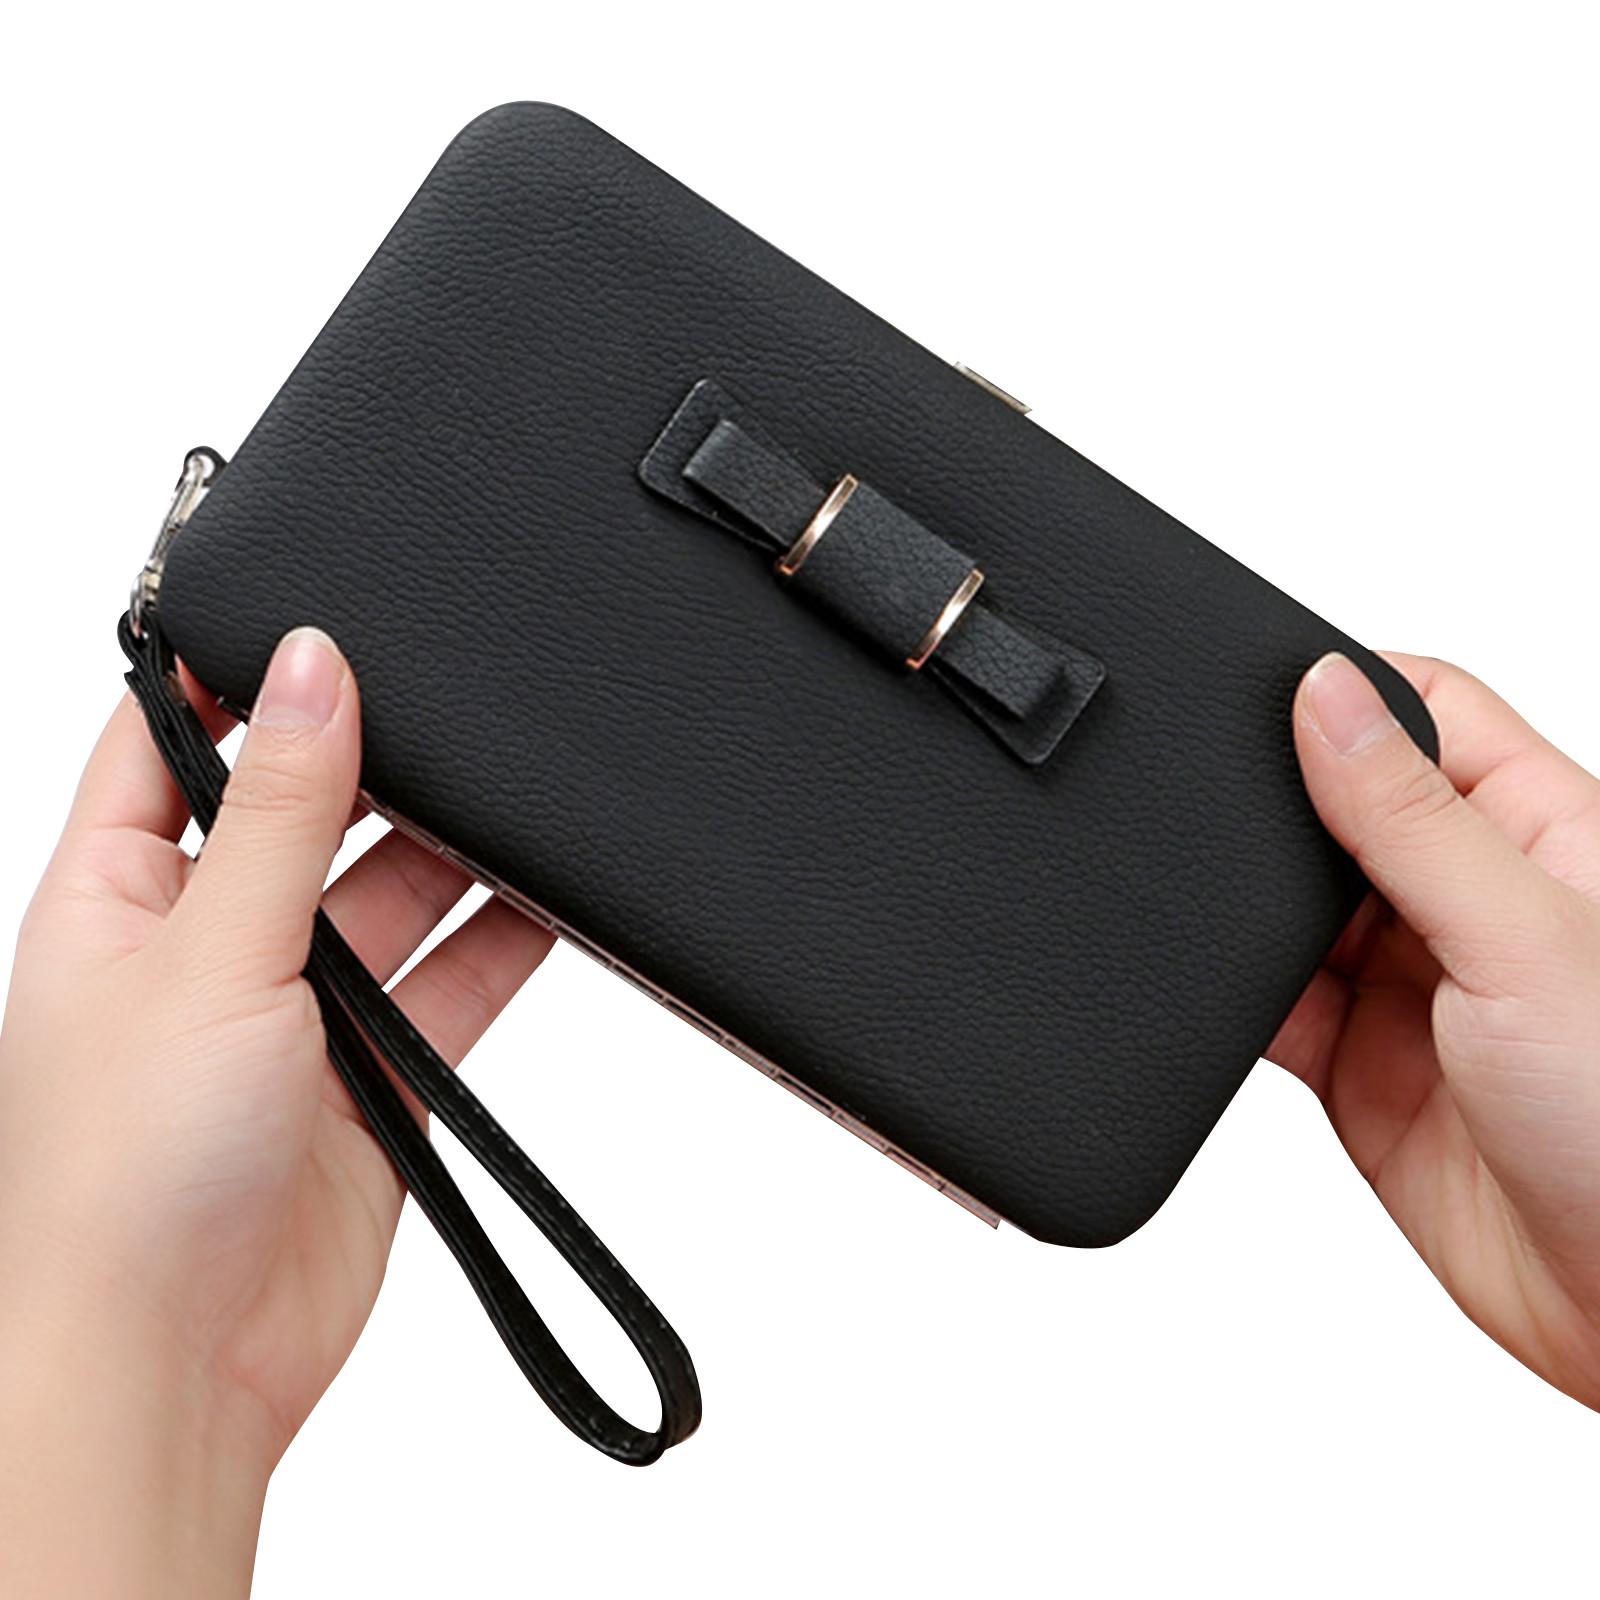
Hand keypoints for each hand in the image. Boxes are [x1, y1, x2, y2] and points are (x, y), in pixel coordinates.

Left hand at [0, 627, 553, 1596]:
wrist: (177, 1367)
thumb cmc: (121, 1181)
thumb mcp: (205, 949)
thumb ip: (278, 807)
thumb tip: (310, 667)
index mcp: (115, 897)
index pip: (169, 743)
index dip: (236, 678)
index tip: (323, 618)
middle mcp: (206, 945)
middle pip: (306, 810)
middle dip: (375, 766)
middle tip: (451, 711)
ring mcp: (298, 1010)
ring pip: (394, 892)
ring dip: (453, 854)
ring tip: (518, 797)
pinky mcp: (379, 1073)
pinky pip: (455, 978)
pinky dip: (504, 940)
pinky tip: (551, 897)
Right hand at [1270, 650, 1599, 1408]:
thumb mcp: (1523, 938)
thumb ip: (1415, 818)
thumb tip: (1322, 695)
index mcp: (1539, 833)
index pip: (1424, 708)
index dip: (1338, 691)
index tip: (1256, 694)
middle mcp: (1469, 899)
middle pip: (1341, 802)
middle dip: (1274, 803)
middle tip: (1220, 815)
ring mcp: (1410, 981)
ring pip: (1292, 904)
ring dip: (1247, 906)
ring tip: (1215, 911)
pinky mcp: (1357, 1062)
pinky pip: (1270, 1002)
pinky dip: (1230, 996)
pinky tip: (1215, 990)